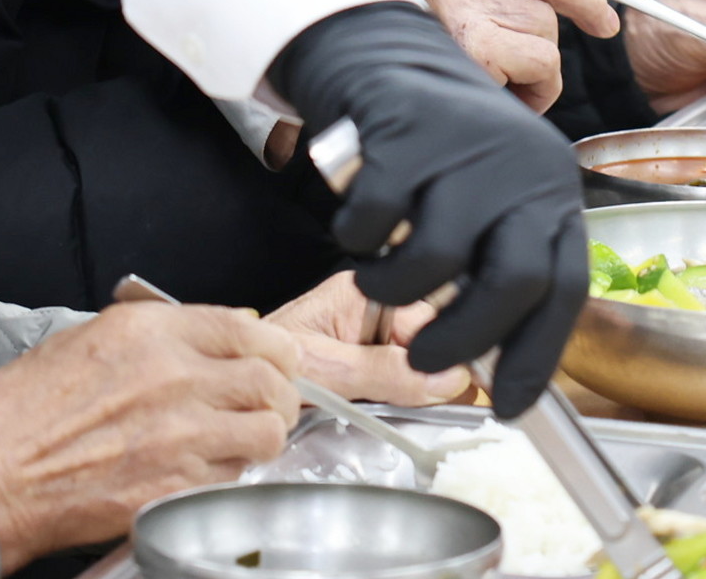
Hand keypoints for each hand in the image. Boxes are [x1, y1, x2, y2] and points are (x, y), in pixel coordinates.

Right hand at [0, 301, 301, 560]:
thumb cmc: (23, 413)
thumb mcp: (85, 339)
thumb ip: (154, 333)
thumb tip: (209, 334)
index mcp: (150, 333)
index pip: (249, 328)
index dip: (275, 346)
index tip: (278, 358)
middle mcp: (174, 378)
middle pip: (271, 378)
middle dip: (281, 390)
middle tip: (273, 401)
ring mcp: (180, 436)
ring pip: (267, 430)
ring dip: (266, 433)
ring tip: (248, 437)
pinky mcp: (176, 488)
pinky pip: (235, 475)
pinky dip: (234, 471)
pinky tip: (212, 468)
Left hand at [267, 271, 468, 404]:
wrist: (234, 392)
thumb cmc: (261, 371)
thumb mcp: (323, 371)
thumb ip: (382, 372)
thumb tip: (447, 378)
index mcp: (361, 294)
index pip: (426, 317)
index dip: (451, 351)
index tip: (470, 387)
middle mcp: (372, 308)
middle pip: (433, 333)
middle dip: (447, 369)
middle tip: (456, 405)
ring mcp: (373, 334)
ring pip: (426, 356)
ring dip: (435, 387)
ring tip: (436, 411)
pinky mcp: (371, 362)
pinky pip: (410, 374)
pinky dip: (420, 397)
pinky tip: (419, 411)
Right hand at [269, 1, 588, 412]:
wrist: (390, 56)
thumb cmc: (441, 149)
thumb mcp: (489, 200)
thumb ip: (496, 264)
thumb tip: (492, 361)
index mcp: (552, 193)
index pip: (564, 289)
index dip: (536, 356)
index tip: (507, 403)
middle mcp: (526, 169)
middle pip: (513, 282)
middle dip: (462, 338)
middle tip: (424, 356)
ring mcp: (470, 148)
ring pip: (438, 258)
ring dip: (394, 289)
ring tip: (378, 277)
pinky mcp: (411, 131)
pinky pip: (377, 221)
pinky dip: (358, 239)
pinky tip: (358, 226)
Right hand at [390, 0, 617, 111]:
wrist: (366, 83)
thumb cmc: (406, 50)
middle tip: (603, 21)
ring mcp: (459, 4)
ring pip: (544, 22)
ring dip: (542, 59)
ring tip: (511, 78)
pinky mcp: (475, 46)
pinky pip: (543, 61)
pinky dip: (541, 86)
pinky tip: (513, 94)